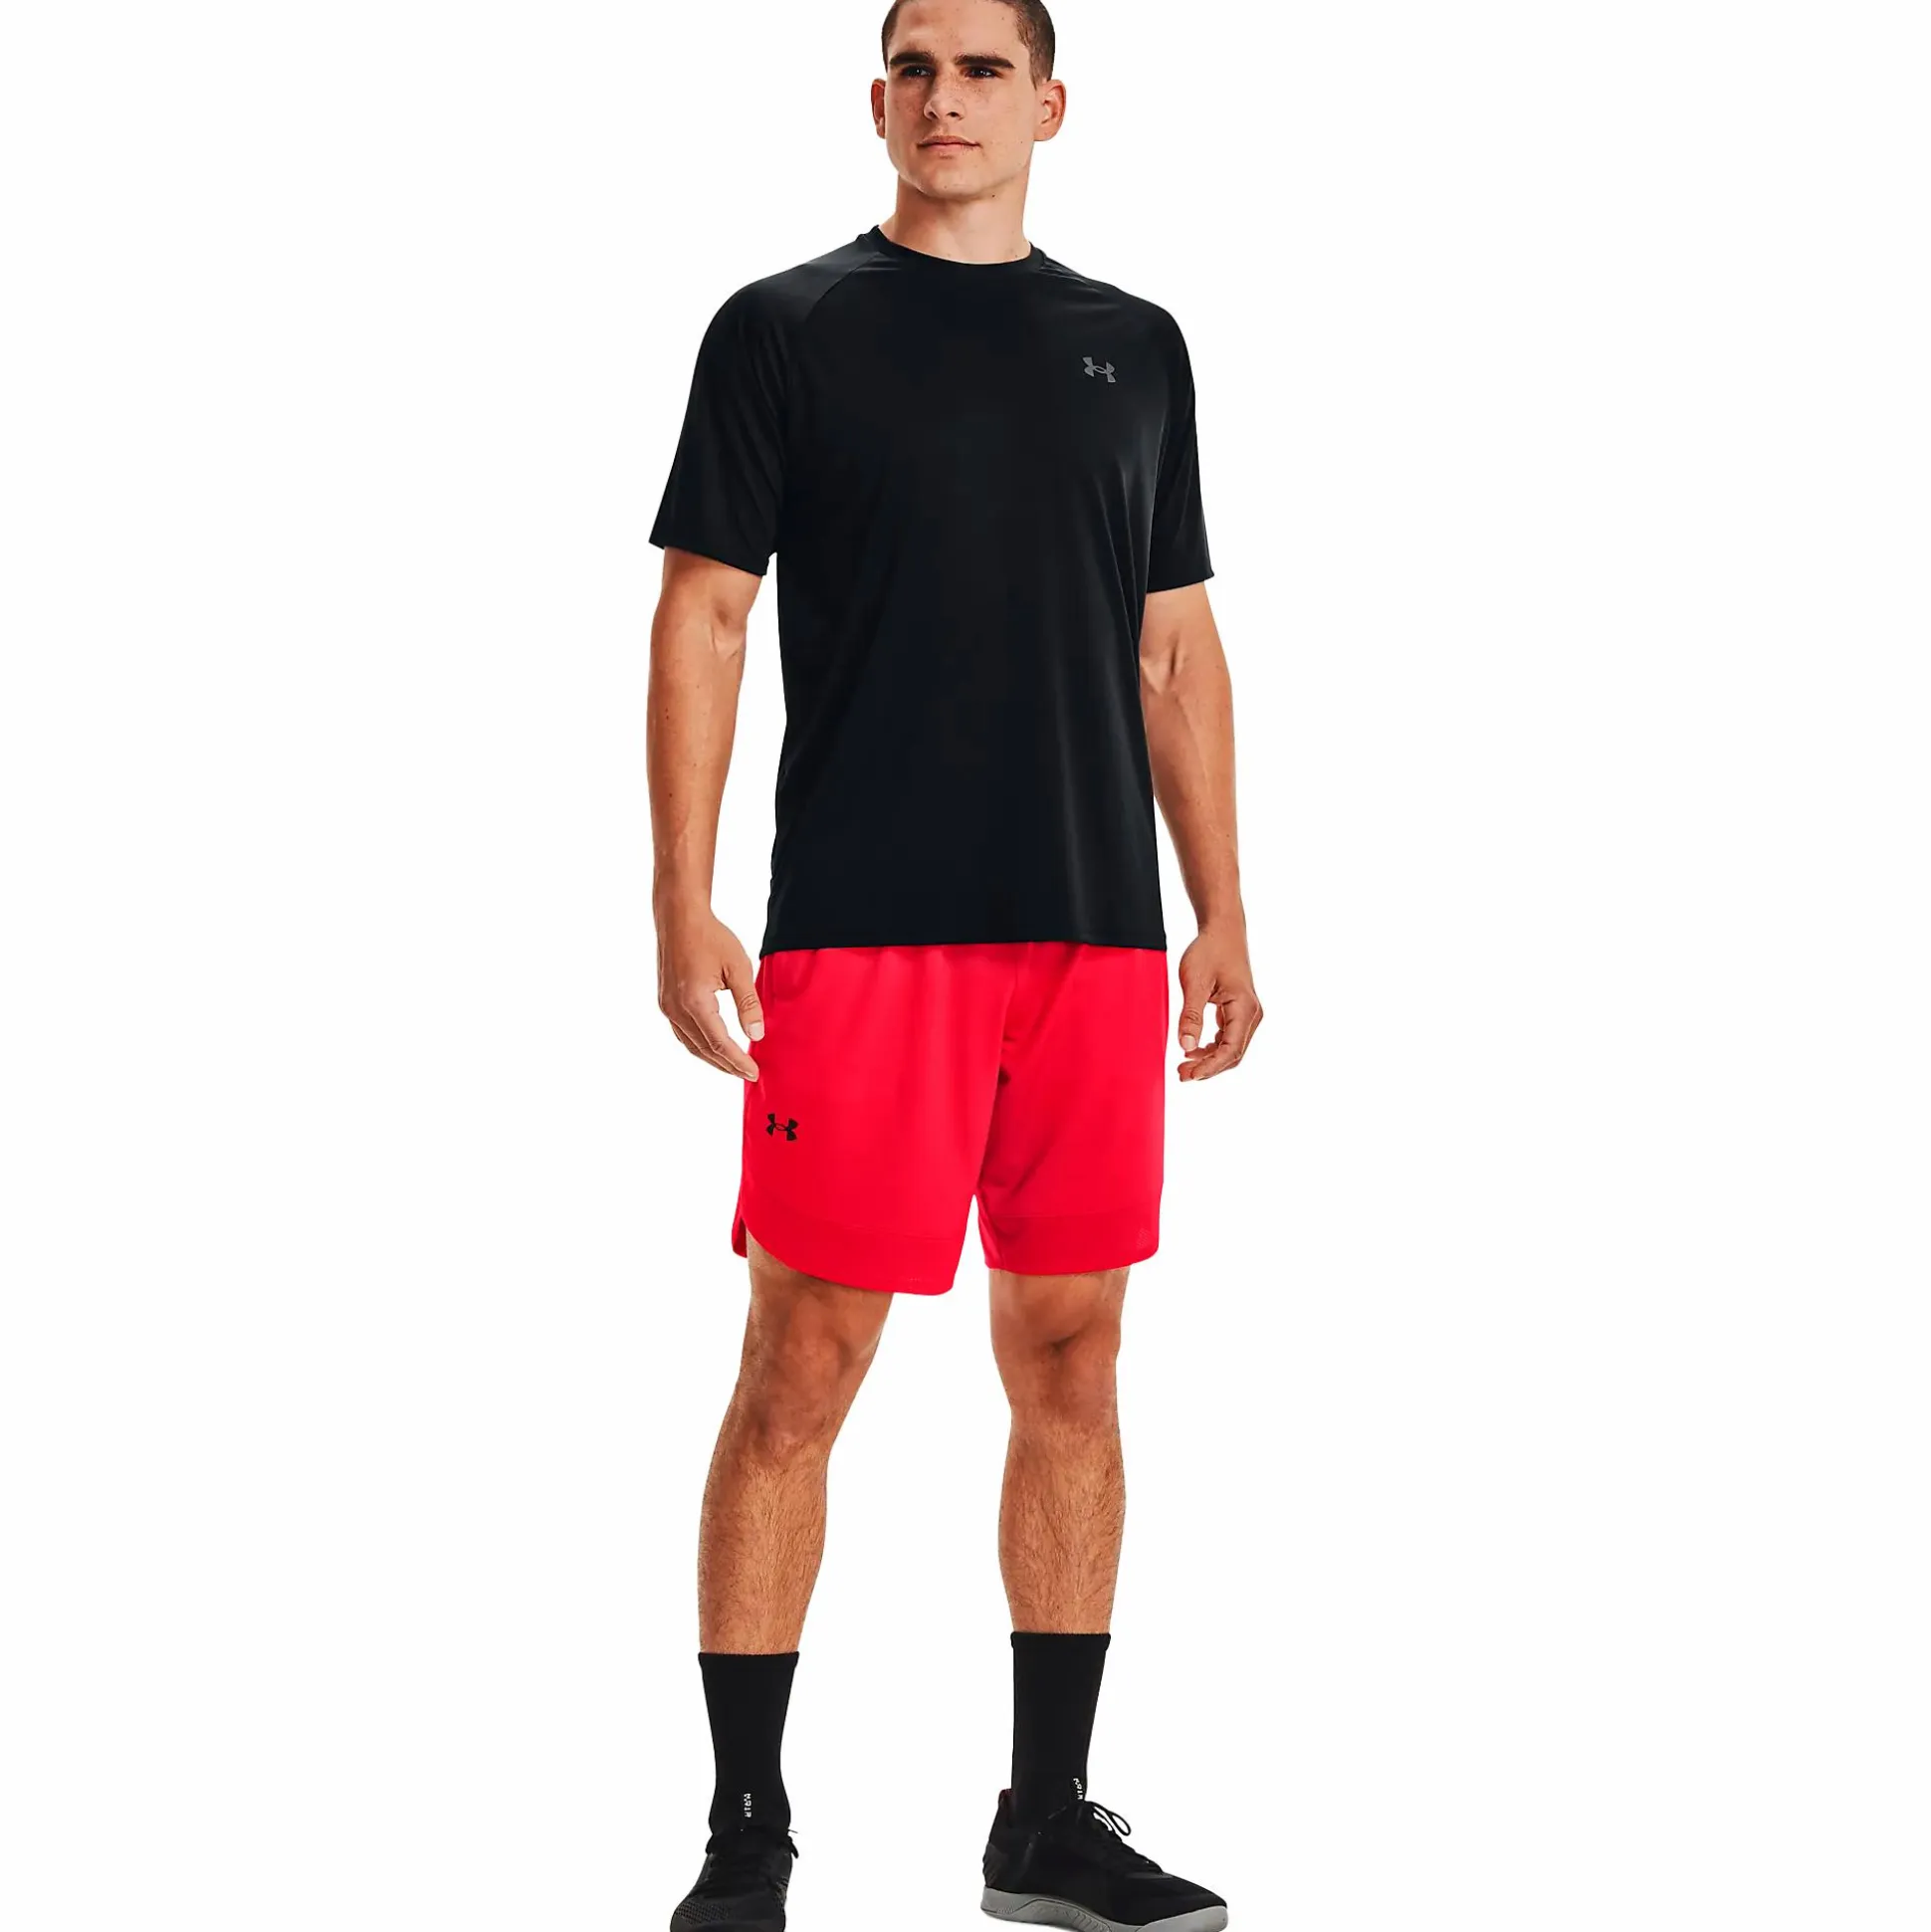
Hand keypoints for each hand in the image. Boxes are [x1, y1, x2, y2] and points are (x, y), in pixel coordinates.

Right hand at [656, 905, 762, 1079]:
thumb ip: (748, 1004)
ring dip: (712, 1059)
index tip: (754, 1072)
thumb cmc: (710, 937)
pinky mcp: (665, 1002)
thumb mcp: (738, 968)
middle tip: (748, 1075)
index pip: (720, 1044)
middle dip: (727, 1065)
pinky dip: (699, 1046)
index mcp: (695, 1002)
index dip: (738, 1061)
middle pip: (704, 1050)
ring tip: (733, 1067)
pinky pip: (682, 1034)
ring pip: (691, 1045)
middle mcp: (676, 1010)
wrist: (679, 918)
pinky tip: (712, 1049)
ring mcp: (667, 1007)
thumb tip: (756, 1035)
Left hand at [1175, 922, 1262, 1080]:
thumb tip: (1185, 1046)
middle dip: (1209, 1068)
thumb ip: (1191, 1015)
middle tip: (1181, 1075)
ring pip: (1231, 1048)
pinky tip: (1193, 1050)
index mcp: (1245, 1009)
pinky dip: (1212, 1048)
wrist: (1222, 930)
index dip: (1210, 1067)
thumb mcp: (1194, 982)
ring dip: (1209, 1060)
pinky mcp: (1238, 1012)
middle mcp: (1251, 1015)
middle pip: (1233, 1054)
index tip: (1189, 1075)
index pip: (1231, 1050)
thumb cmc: (1210, 950)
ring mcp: (1247, 1014)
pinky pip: (1228, 1038)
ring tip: (1184, 1066)